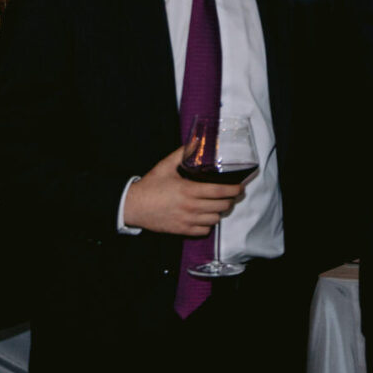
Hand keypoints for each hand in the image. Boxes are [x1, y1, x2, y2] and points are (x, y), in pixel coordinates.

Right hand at [123, 146, 244, 237]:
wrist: (132, 206)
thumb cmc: (150, 185)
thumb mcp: (165, 166)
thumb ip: (182, 153)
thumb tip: (196, 141)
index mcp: (188, 190)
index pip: (220, 191)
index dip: (234, 190)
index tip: (240, 187)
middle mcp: (191, 207)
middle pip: (222, 206)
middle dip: (230, 200)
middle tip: (230, 195)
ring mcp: (187, 220)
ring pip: (215, 219)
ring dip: (219, 212)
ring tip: (217, 204)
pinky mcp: (182, 230)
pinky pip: (204, 230)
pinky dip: (208, 224)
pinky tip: (205, 216)